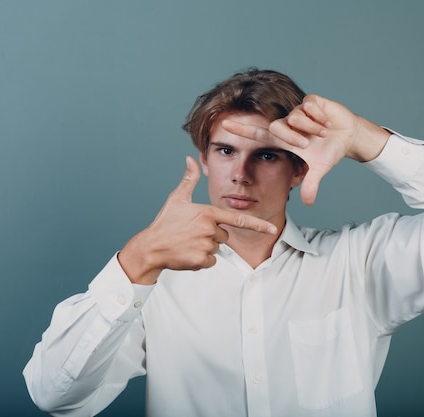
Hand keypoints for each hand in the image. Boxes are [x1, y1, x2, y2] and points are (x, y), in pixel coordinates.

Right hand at [118, 157, 276, 284]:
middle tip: (193, 233)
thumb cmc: (165, 222)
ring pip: (217, 249)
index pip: (238, 218)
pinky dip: (202, 260)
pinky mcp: (200, 260)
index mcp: (207, 213)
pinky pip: (211, 261)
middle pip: (225, 235)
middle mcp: (209, 229)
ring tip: (188, 242)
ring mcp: (205, 246)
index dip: (258, 224)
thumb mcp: (177, 199)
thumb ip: (189, 179)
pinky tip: (188, 253)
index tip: (273, 229)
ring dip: (206, 248)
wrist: (150, 247)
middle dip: (213, 235)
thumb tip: (190, 159)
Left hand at [222, 94, 389, 204]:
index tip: (223, 126)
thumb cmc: (329, 150)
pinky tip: (327, 122)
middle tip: (308, 145)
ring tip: (324, 133)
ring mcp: (299, 111)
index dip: (242, 130)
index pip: (258, 134)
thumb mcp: (319, 169)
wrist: (349, 136)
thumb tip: (308, 203)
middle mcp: (288, 123)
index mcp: (285, 139)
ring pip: (296, 117)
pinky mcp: (311, 100)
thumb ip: (310, 184)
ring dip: (312, 128)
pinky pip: (309, 107)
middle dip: (293, 137)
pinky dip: (320, 117)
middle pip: (277, 127)